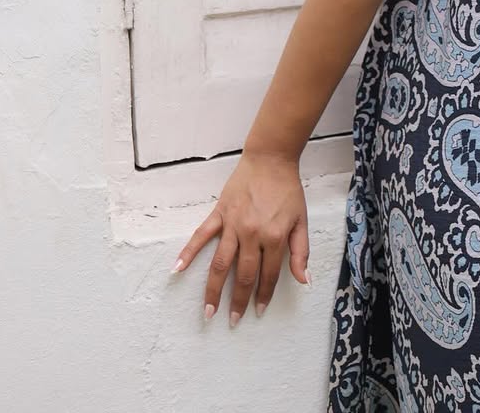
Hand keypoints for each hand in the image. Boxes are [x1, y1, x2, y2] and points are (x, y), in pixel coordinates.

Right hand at [172, 151, 310, 323]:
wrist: (271, 159)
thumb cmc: (288, 190)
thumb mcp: (301, 220)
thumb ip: (300, 251)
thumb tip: (303, 280)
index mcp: (274, 236)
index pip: (268, 274)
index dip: (263, 295)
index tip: (258, 311)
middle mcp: (252, 234)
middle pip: (244, 275)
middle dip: (238, 301)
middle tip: (232, 320)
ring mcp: (233, 224)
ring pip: (220, 263)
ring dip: (213, 289)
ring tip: (208, 311)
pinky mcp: (219, 213)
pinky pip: (201, 236)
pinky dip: (188, 253)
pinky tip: (176, 269)